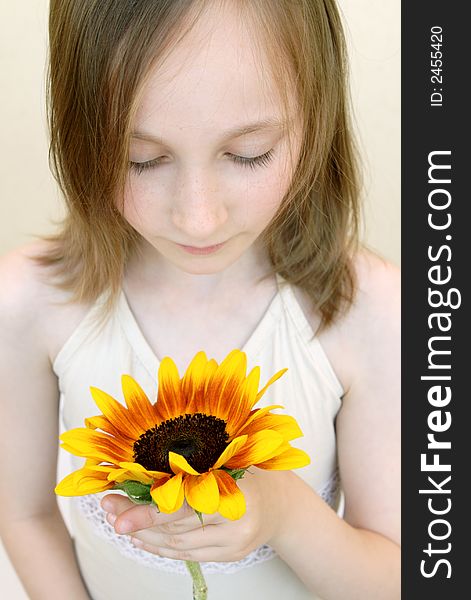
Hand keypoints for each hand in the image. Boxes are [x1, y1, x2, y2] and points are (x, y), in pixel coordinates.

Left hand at [100, 467, 290, 562]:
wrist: (284, 504)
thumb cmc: (254, 471)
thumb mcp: (231, 456)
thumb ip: (198, 458)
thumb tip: (150, 455)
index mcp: (237, 489)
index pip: (184, 504)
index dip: (148, 507)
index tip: (117, 505)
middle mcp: (237, 521)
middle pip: (175, 525)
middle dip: (137, 517)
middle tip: (109, 508)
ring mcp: (234, 543)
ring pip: (177, 543)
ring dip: (143, 533)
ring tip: (118, 519)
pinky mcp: (230, 557)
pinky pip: (186, 555)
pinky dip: (160, 547)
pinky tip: (140, 538)